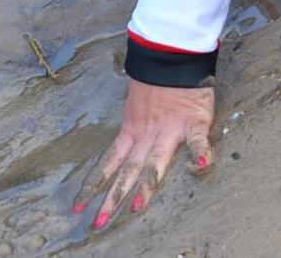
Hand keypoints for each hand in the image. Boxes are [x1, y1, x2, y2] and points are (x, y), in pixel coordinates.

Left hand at [75, 78, 213, 228]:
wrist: (171, 56)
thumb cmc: (156, 80)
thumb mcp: (137, 106)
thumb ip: (136, 125)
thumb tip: (130, 137)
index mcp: (131, 131)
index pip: (109, 163)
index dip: (94, 185)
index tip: (78, 206)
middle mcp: (146, 136)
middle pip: (127, 173)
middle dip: (112, 199)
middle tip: (99, 223)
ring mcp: (168, 131)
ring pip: (155, 163)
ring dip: (146, 186)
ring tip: (136, 207)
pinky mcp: (192, 121)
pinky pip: (197, 139)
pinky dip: (200, 151)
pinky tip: (202, 165)